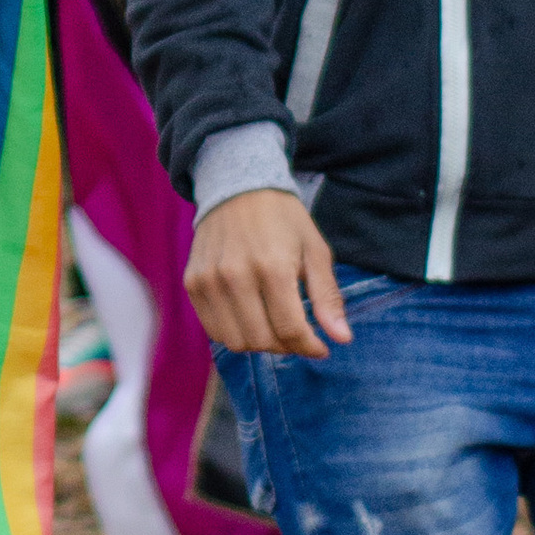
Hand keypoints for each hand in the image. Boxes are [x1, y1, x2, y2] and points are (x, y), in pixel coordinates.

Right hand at [184, 188, 352, 359]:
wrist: (237, 187)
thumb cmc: (284, 220)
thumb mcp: (315, 250)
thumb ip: (327, 297)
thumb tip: (342, 339)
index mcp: (272, 267)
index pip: (290, 330)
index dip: (310, 347)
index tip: (321, 347)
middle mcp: (235, 276)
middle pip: (262, 341)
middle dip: (287, 347)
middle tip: (297, 335)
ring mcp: (209, 281)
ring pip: (235, 342)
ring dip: (259, 343)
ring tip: (273, 326)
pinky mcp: (192, 283)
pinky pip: (214, 329)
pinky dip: (235, 333)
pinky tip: (250, 317)